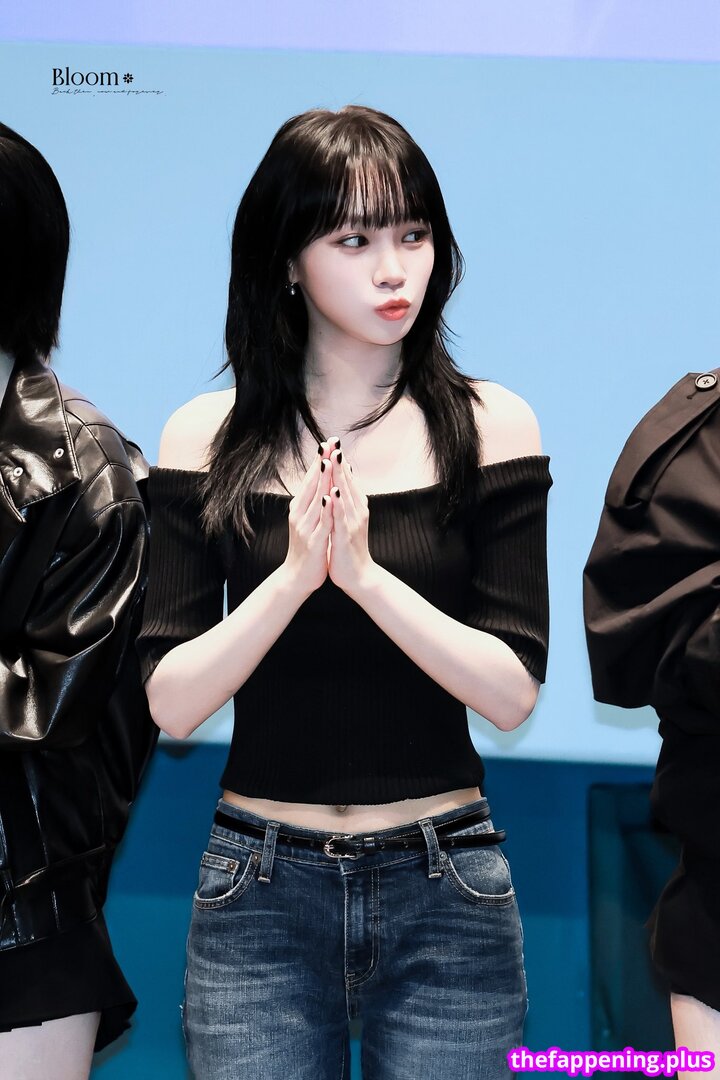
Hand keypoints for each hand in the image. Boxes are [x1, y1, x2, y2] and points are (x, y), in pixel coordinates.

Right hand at [282, 442, 333, 595]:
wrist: (297, 577)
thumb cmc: (306, 548)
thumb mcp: (308, 521)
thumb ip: (313, 502)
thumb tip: (321, 481)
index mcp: (300, 508)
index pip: (311, 480)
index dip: (319, 461)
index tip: (328, 442)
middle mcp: (300, 514)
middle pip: (311, 484)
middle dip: (321, 463)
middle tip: (329, 443)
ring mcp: (306, 527)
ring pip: (315, 500)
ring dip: (322, 480)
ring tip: (328, 462)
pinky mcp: (314, 541)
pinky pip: (321, 522)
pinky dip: (325, 509)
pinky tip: (329, 497)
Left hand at [325, 444, 376, 595]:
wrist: (359, 576)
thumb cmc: (350, 547)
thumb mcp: (348, 519)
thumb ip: (347, 500)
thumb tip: (344, 479)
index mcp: (355, 506)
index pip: (346, 479)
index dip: (340, 460)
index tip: (332, 441)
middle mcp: (356, 511)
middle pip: (346, 483)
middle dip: (339, 462)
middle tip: (334, 441)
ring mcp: (351, 524)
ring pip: (344, 496)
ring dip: (339, 477)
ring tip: (334, 459)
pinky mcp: (344, 537)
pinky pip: (339, 518)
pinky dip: (336, 505)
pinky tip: (332, 494)